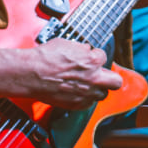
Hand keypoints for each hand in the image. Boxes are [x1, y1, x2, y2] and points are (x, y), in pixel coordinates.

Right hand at [0, 40, 121, 108]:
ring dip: (97, 88)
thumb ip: (80, 49)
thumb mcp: (65, 43)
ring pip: (102, 94)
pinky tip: (76, 91)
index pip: (103, 56)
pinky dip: (84, 98)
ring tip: (87, 84)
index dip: (95, 56)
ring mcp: (86, 93)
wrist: (32, 74)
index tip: (89, 57)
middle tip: (102, 74)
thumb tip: (85, 50)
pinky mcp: (77, 104)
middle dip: (110, 77)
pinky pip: (88, 103)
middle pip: (115, 81)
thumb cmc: (45, 57)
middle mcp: (93, 78)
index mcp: (93, 61)